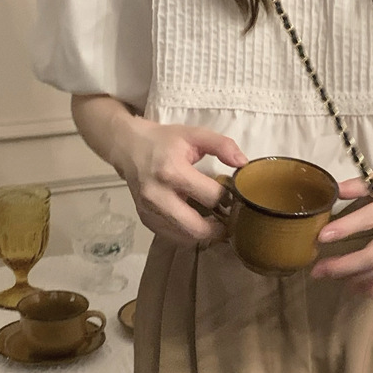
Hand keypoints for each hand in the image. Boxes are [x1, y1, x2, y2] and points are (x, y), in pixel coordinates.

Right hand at [111, 119, 246, 244]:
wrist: (129, 147)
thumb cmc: (163, 141)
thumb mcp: (194, 135)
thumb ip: (221, 145)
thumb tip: (243, 163)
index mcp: (172, 171)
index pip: (210, 197)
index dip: (227, 199)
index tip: (233, 195)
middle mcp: (157, 195)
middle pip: (196, 228)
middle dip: (218, 229)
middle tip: (229, 221)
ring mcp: (149, 211)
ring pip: (185, 238)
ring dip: (204, 234)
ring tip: (215, 223)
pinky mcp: (145, 219)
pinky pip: (173, 237)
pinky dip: (189, 234)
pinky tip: (197, 222)